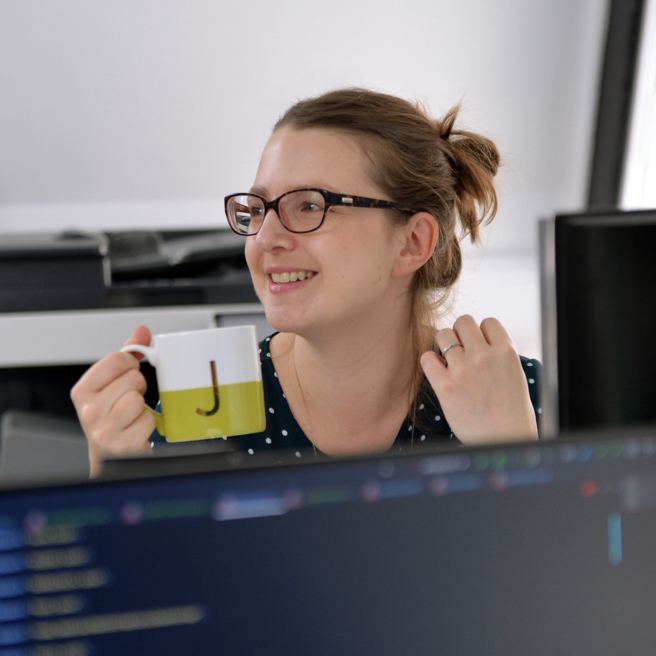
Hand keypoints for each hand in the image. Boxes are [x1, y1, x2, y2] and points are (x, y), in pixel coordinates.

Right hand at [70, 325, 155, 476]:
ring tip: (134, 414)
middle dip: (139, 387)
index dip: (130, 364)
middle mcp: (88, 411)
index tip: (128, 374)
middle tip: (130, 399)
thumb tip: (141, 331)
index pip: (116, 359)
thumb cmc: (112, 417)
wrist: (110, 455)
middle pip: (133, 378)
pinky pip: (148, 419)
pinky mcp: (122, 445)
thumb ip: (127, 355)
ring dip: (143, 406)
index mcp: (82, 391)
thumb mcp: (112, 384)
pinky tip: (137, 428)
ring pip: (139, 398)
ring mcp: (103, 430)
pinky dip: (148, 423)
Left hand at [420, 315, 537, 444]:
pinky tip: (439, 372)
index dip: (482, 332)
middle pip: (463, 321)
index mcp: (506, 353)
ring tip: (449, 360)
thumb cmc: (511, 413)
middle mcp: (484, 357)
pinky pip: (427, 358)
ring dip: (445, 345)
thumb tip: (479, 339)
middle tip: (462, 349)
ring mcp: (463, 370)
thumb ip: (498, 354)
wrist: (504, 441)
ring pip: (443, 334)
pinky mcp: (445, 386)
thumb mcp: (515, 375)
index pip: (488, 322)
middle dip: (461, 332)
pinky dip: (430, 362)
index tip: (481, 346)